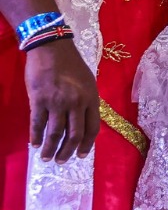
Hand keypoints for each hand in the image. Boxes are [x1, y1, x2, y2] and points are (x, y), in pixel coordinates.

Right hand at [26, 40, 99, 162]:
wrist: (52, 48)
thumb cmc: (71, 64)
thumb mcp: (87, 82)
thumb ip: (86, 101)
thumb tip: (82, 122)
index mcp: (91, 98)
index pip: (92, 128)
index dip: (86, 144)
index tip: (81, 155)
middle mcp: (77, 103)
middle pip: (74, 135)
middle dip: (67, 152)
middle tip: (62, 161)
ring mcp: (58, 102)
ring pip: (55, 133)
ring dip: (50, 149)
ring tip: (46, 157)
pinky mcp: (39, 100)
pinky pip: (38, 124)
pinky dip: (36, 136)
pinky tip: (34, 143)